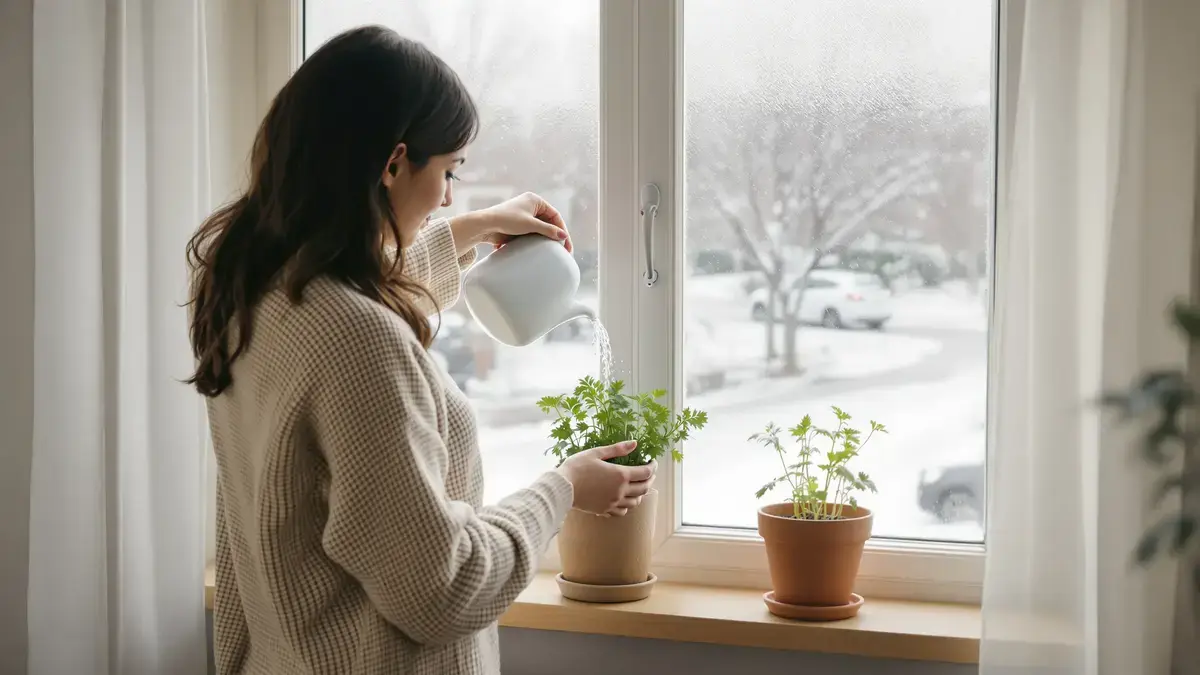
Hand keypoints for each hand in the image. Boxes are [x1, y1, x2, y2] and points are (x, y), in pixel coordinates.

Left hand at [450, 192, 571, 253]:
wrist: (484, 225)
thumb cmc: (507, 220)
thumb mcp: (531, 225)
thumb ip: (548, 230)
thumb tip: (563, 236)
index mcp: (535, 200)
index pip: (555, 215)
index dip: (562, 229)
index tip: (566, 244)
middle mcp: (530, 206)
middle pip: (548, 222)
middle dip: (554, 235)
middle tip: (562, 250)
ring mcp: (523, 215)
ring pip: (539, 228)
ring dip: (544, 239)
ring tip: (551, 251)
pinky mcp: (516, 225)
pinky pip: (530, 232)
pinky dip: (534, 240)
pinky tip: (537, 249)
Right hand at [556, 441, 656, 516]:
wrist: (562, 487)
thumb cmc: (577, 467)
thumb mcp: (596, 453)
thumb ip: (617, 449)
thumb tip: (635, 443)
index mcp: (620, 475)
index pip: (645, 473)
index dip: (653, 467)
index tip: (653, 462)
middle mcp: (620, 491)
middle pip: (644, 488)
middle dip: (650, 480)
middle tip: (650, 473)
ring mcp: (613, 503)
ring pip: (635, 502)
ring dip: (640, 494)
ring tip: (638, 486)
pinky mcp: (604, 510)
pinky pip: (622, 511)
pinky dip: (627, 505)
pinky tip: (624, 499)